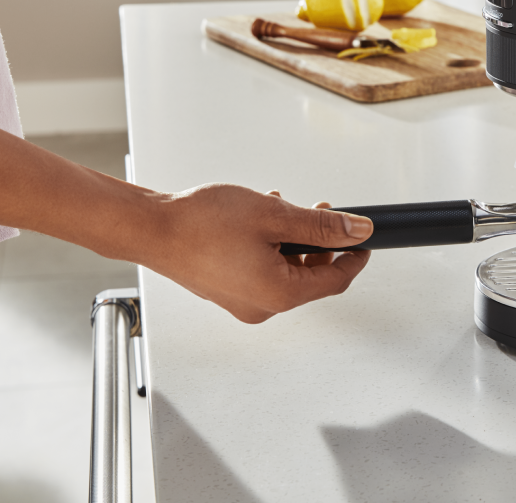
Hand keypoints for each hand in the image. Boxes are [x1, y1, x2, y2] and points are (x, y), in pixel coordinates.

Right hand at [139, 183, 372, 322]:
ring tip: (282, 209)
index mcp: (278, 294)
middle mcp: (261, 307)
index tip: (364, 237)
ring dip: (293, 241)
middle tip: (319, 211)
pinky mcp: (227, 292)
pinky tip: (260, 220)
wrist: (151, 228)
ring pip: (286, 271)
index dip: (354, 256)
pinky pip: (262, 271)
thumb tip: (357, 230)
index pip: (335, 282)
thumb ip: (320, 225)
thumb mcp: (274, 215)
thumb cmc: (201, 224)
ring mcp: (242, 302)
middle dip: (320, 242)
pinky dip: (270, 247)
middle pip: (310, 278)